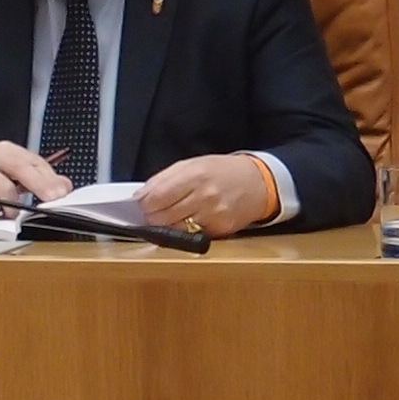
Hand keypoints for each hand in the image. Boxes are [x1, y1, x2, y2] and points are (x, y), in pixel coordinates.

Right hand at [0, 142, 69, 215]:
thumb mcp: (10, 175)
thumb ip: (36, 179)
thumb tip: (64, 186)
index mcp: (8, 151)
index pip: (35, 162)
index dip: (50, 178)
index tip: (63, 191)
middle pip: (23, 169)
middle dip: (41, 185)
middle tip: (53, 198)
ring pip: (6, 193)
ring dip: (8, 208)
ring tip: (0, 206)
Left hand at [138, 152, 281, 238]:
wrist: (258, 182)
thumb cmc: (222, 171)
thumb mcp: (192, 164)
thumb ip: (164, 179)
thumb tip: (140, 196)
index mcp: (195, 175)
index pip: (157, 197)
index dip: (144, 204)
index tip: (141, 204)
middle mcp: (205, 196)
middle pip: (163, 217)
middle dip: (152, 216)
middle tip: (153, 212)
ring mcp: (214, 215)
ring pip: (175, 230)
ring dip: (166, 226)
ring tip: (169, 217)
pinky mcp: (220, 230)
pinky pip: (191, 235)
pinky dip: (184, 231)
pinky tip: (188, 221)